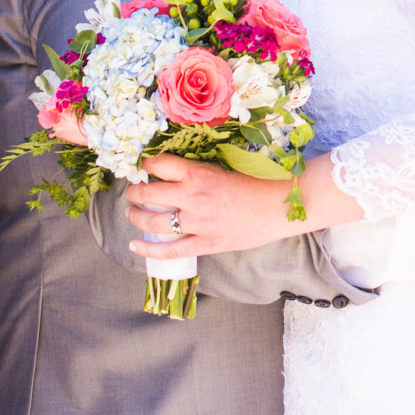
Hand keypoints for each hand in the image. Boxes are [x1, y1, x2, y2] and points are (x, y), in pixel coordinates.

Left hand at [125, 154, 314, 260]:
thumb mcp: (227, 166)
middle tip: (132, 191)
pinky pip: (169, 251)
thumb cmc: (260, 182)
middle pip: (148, 193)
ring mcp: (197, 223)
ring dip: (136, 216)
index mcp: (198, 173)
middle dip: (134, 191)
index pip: (157, 164)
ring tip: (132, 213)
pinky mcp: (205, 243)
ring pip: (152, 221)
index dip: (144, 164)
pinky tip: (135, 245)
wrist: (282, 205)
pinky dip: (148, 249)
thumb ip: (200, 171)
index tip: (141, 166)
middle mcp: (192, 197)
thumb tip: (175, 171)